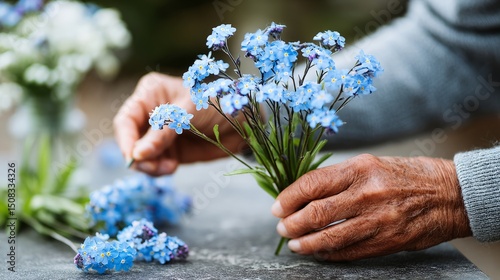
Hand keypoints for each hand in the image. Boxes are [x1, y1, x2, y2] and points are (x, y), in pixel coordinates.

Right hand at [113, 72, 245, 175]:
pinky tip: (172, 167)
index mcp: (150, 94)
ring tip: (168, 168)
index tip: (133, 157)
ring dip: (150, 166)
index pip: (126, 119)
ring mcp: (158, 134)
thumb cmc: (217, 105)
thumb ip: (162, 133)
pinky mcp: (169, 151)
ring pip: (140, 156)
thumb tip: (137, 155)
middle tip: (154, 168)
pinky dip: (159, 170)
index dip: (126, 140)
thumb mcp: (187, 114)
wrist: (243, 122)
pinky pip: (155, 164)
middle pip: (130, 140)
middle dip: (139, 157)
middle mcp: (150, 113)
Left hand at [271, 154, 471, 260]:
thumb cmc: (406, 175)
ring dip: (306, 243)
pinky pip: (350, 252)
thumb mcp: (371, 164)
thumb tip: (305, 194)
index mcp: (359, 168)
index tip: (277, 207)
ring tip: (295, 244)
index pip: (312, 184)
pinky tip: (319, 253)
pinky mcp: (388, 241)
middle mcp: (367, 193)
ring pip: (330, 237)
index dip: (289, 197)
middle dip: (293, 223)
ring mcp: (378, 220)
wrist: (450, 194)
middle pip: (316, 213)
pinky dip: (330, 254)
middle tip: (282, 227)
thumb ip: (339, 178)